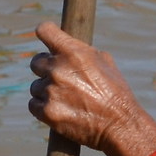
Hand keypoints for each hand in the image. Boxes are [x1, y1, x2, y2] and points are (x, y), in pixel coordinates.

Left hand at [28, 22, 155, 155]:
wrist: (121, 126)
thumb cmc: (116, 94)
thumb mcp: (106, 64)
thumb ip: (82, 52)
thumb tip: (67, 46)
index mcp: (74, 53)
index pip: (45, 30)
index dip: (46, 34)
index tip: (49, 40)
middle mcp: (59, 69)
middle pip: (36, 62)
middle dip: (46, 70)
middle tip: (61, 80)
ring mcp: (51, 91)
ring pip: (36, 86)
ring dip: (47, 92)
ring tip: (67, 101)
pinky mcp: (47, 112)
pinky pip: (34, 104)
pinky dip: (44, 108)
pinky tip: (61, 110)